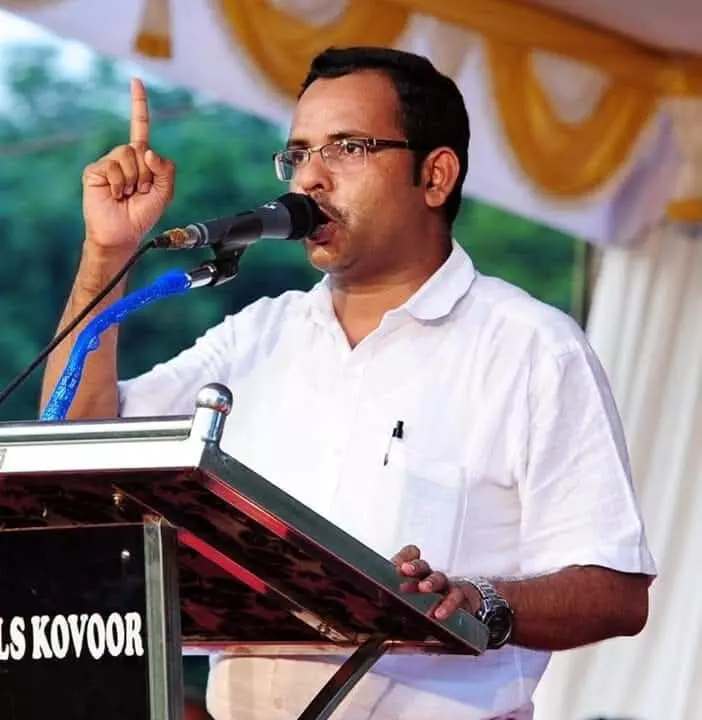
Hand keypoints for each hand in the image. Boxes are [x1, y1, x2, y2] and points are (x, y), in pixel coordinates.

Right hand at [81, 78, 175, 253]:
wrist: (122, 234)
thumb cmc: (142, 214)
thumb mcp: (165, 193)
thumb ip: (166, 171)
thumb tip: (148, 151)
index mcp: (141, 159)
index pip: (139, 127)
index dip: (138, 104)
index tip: (136, 80)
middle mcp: (124, 157)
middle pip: (140, 150)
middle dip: (146, 175)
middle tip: (139, 192)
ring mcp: (108, 163)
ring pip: (127, 157)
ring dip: (132, 180)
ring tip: (127, 195)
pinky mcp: (94, 171)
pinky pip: (112, 168)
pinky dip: (118, 185)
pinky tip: (115, 195)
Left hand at [391, 544, 479, 619]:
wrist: (466, 600)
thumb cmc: (433, 597)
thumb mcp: (414, 593)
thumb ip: (394, 592)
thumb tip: (368, 600)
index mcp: (417, 572)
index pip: (410, 554)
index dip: (402, 556)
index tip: (394, 564)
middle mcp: (430, 575)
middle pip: (422, 565)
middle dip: (413, 566)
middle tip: (404, 571)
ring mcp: (445, 585)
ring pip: (438, 578)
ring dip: (429, 582)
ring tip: (423, 588)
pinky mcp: (460, 595)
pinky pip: (455, 597)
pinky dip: (447, 605)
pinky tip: (439, 613)